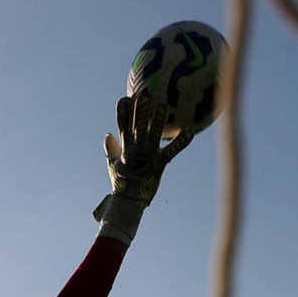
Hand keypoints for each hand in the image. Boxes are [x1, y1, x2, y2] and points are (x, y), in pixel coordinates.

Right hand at [93, 90, 193, 244]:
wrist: (129, 202)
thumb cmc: (121, 183)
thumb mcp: (112, 166)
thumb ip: (110, 149)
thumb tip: (108, 134)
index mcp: (125, 149)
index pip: (122, 126)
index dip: (123, 112)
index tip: (124, 98)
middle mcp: (135, 150)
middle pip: (138, 126)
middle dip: (141, 110)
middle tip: (145, 94)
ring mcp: (147, 157)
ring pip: (153, 134)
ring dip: (157, 120)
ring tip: (163, 105)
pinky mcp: (160, 165)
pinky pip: (172, 151)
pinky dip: (181, 142)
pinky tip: (190, 131)